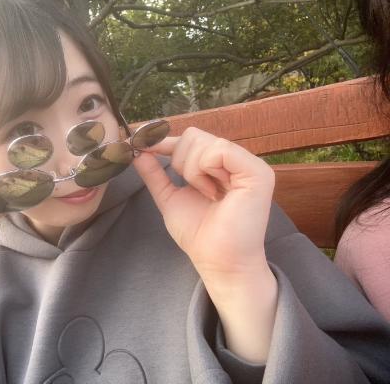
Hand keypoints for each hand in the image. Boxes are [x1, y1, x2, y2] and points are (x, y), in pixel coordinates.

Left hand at [132, 127, 274, 280]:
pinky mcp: (258, 172)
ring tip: (207, 195)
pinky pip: (219, 150)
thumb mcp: (170, 197)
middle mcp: (237, 161)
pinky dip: (205, 171)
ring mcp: (249, 164)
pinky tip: (213, 193)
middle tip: (194, 189)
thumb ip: (155, 174)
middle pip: (194, 135)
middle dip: (181, 163)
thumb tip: (138, 151)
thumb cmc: (199, 235)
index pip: (191, 138)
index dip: (165, 142)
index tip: (142, 146)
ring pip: (204, 141)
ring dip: (193, 171)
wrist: (217, 261)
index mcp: (220, 166)